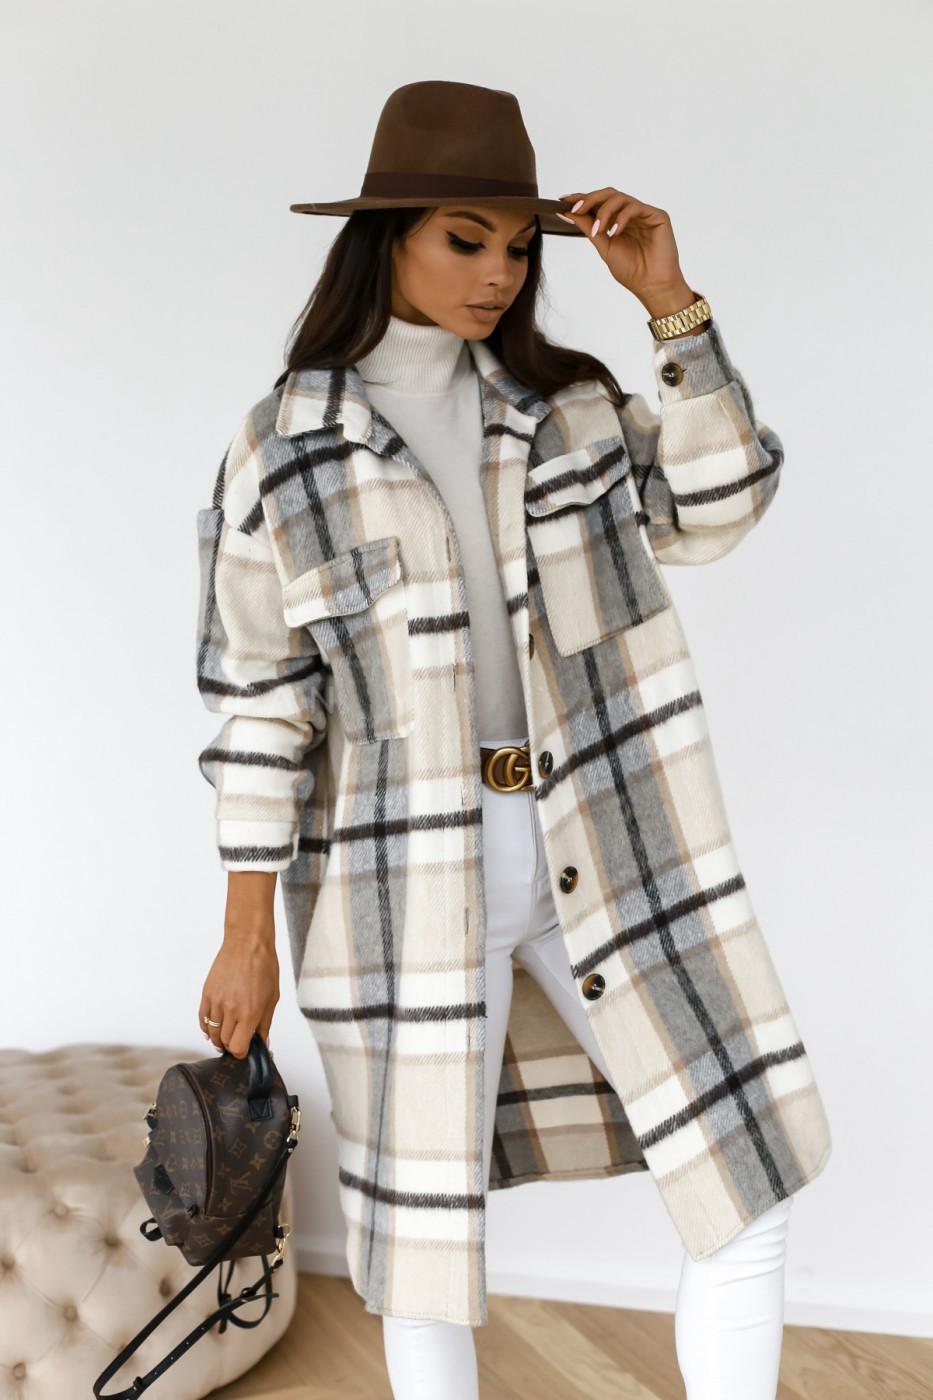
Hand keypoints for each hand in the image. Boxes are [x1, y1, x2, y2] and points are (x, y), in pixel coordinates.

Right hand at [199, 920, 279, 1059]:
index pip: (238, 1047)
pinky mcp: (207, 994)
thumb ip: (265, 1024)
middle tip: (239, 1041)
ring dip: (219, 1039)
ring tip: (227, 1035)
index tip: (246, 1050)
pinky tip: (214, 1027)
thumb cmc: (264, 966)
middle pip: (224, 1042)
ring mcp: (216, 1002)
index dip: (242, 1053)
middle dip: (232, 1046)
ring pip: (211, 1033)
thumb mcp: (272, 998)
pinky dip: (207, 1027)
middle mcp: (231, 1010)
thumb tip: (263, 1044)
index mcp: (249, 1013)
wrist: (247, 943)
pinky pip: (202, 1019)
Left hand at [555, 186, 692, 314]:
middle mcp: (630, 214)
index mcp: (618, 221)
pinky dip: (621, 217)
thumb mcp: (603, 247)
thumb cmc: (631, 271)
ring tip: (599, 229)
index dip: (582, 199)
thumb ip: (588, 228)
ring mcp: (644, 213)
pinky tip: (615, 232)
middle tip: (576, 209)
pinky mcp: (657, 215)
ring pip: (620, 198)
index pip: (599, 204)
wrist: (651, 285)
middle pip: (608, 194)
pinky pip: (634, 207)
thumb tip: (567, 213)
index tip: (563, 200)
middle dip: (590, 199)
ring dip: (604, 211)